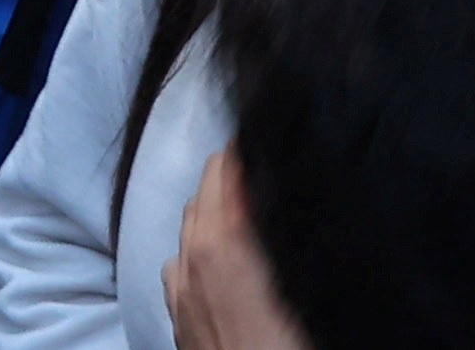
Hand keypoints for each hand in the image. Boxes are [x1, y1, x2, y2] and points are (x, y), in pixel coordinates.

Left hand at [162, 150, 317, 349]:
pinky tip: (214, 259)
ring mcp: (180, 284)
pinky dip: (194, 247)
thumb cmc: (284, 342)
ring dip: (211, 209)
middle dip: (229, 175)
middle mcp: (194, 255)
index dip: (247, 151)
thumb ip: (287, 232)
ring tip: (242, 212)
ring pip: (189, 223)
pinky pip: (177, 260)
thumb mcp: (298, 278)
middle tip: (260, 172)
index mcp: (224, 240)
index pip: (226, 169)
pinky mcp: (176, 311)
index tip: (266, 143)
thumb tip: (287, 201)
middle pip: (203, 190)